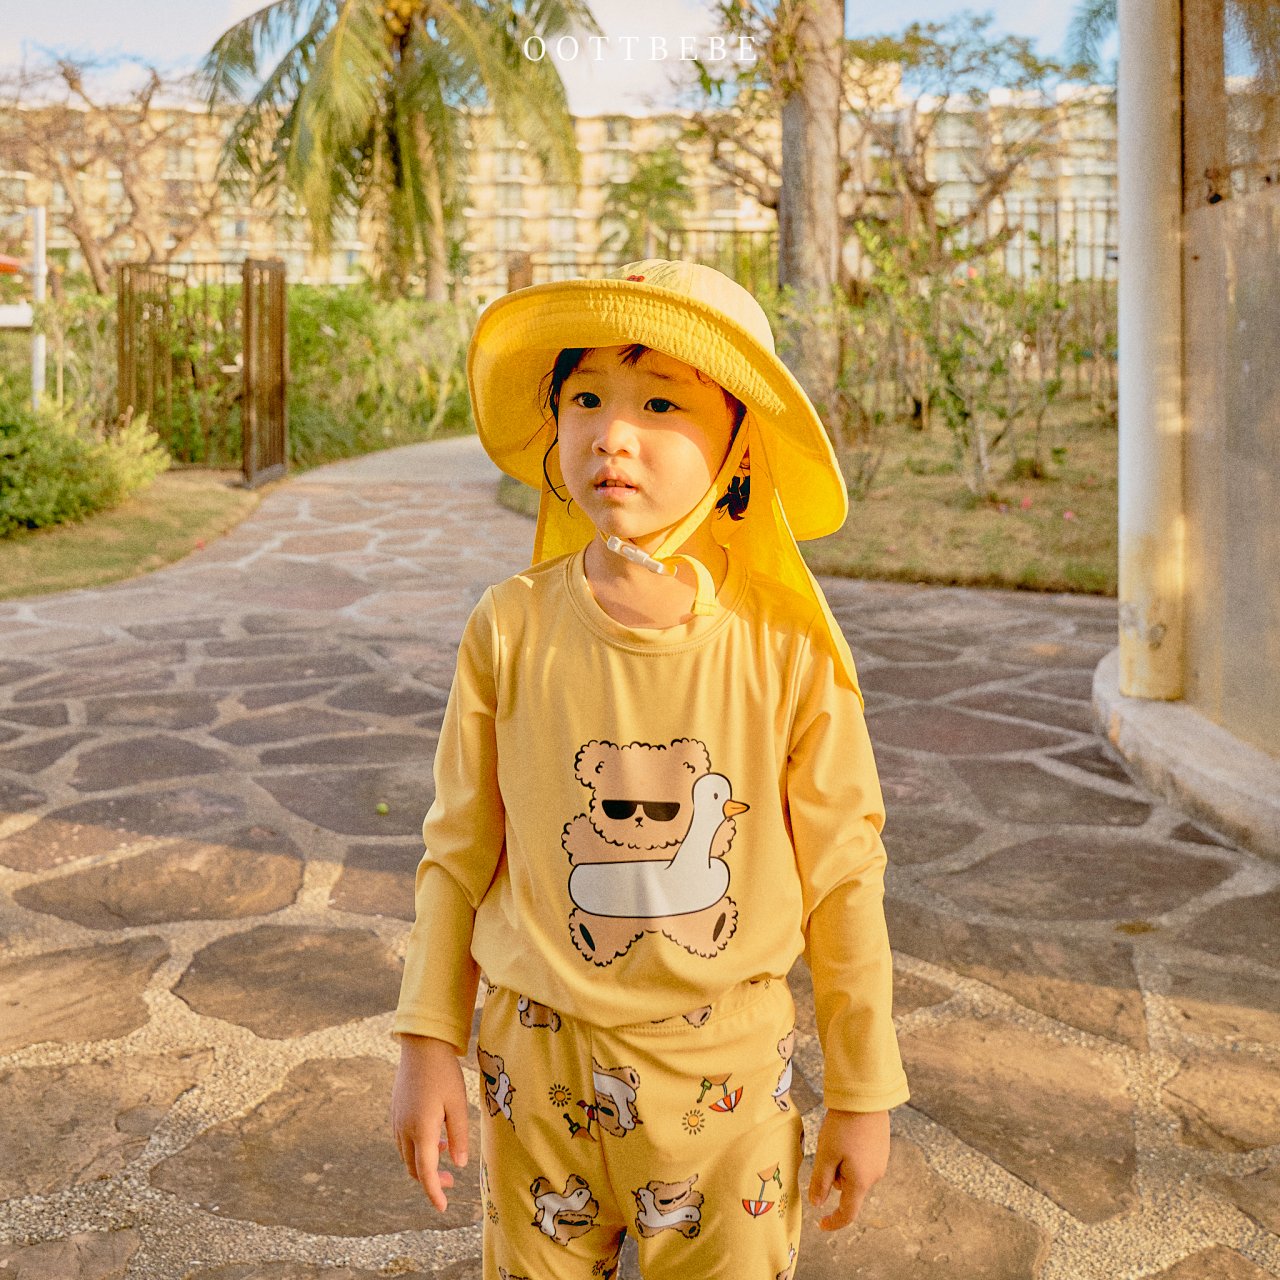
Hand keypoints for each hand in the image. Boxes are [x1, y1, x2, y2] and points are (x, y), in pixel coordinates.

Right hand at [390, 1034, 469, 1211]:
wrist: (421, 1045)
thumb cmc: (444, 1073)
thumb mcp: (458, 1104)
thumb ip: (459, 1136)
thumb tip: (459, 1164)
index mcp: (421, 1130)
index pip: (426, 1172)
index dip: (435, 1192)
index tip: (443, 1208)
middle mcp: (404, 1129)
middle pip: (414, 1168)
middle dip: (431, 1180)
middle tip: (452, 1182)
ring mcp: (397, 1120)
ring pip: (407, 1155)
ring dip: (425, 1162)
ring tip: (446, 1152)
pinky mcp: (396, 1112)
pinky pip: (404, 1140)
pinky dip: (418, 1147)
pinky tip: (435, 1135)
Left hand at [808, 1108, 889, 1230]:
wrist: (866, 1097)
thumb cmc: (844, 1126)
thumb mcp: (826, 1154)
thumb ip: (821, 1182)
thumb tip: (817, 1204)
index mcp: (861, 1181)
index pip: (848, 1213)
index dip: (833, 1221)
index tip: (820, 1223)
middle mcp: (875, 1175)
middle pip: (848, 1189)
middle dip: (833, 1177)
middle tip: (825, 1150)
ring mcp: (880, 1161)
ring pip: (854, 1174)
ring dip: (841, 1164)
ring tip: (836, 1137)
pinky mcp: (881, 1148)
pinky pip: (862, 1161)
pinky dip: (850, 1154)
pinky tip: (847, 1134)